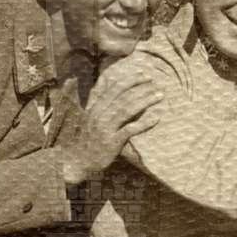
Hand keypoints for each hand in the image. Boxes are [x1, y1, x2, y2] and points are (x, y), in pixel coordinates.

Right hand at [62, 70, 164, 185]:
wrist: (77, 163)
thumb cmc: (87, 141)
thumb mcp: (90, 120)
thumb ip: (100, 106)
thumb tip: (111, 91)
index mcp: (94, 108)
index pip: (113, 88)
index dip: (129, 80)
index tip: (143, 74)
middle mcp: (98, 116)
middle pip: (122, 96)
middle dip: (139, 86)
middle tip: (154, 80)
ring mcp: (104, 129)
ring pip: (127, 110)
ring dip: (145, 101)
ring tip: (159, 96)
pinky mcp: (111, 142)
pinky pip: (130, 130)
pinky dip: (144, 123)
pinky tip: (156, 118)